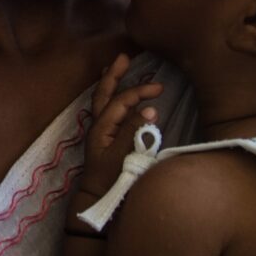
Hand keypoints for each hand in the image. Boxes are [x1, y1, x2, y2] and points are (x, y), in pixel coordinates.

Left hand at [78, 54, 166, 210]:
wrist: (96, 199)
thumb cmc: (110, 181)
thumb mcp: (123, 156)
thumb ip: (134, 132)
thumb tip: (150, 109)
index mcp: (101, 127)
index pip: (120, 102)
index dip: (138, 93)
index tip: (159, 93)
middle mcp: (97, 125)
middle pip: (104, 93)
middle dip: (114, 74)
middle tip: (125, 56)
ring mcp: (99, 131)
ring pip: (102, 99)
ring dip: (110, 82)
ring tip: (117, 66)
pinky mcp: (104, 137)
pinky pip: (106, 109)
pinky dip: (111, 96)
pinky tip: (117, 93)